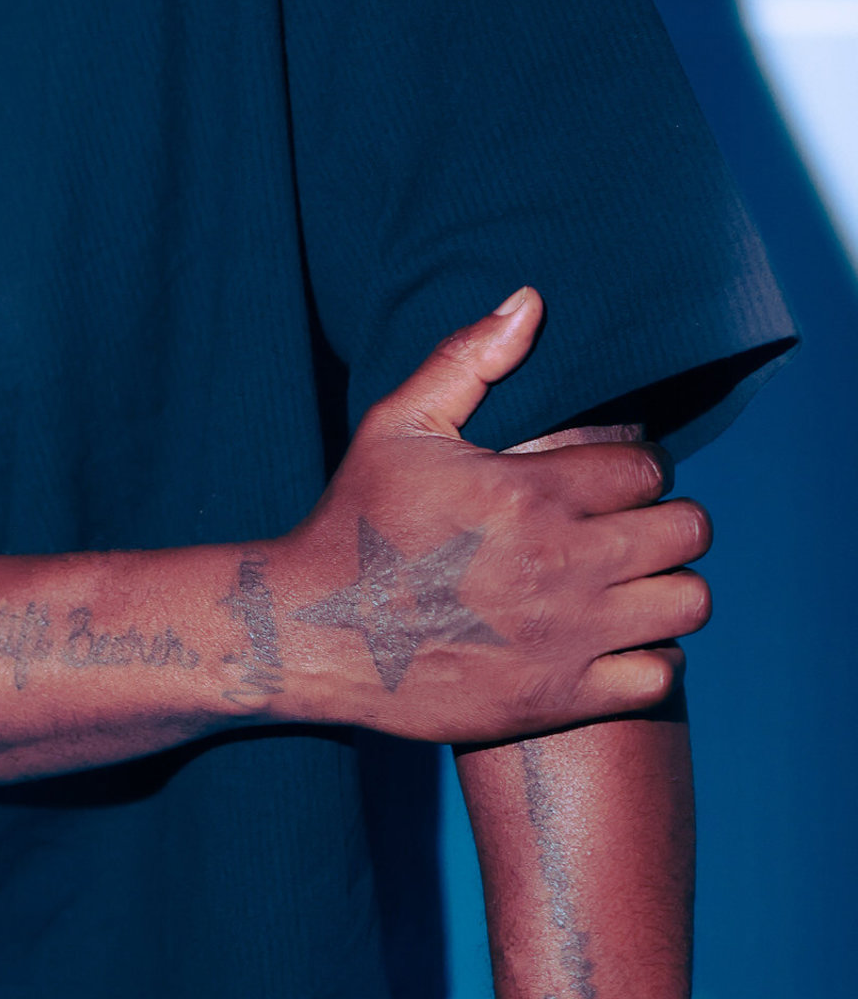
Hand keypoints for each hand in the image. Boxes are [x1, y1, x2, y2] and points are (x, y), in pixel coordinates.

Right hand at [272, 290, 709, 742]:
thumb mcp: (397, 425)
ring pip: (687, 602)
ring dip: (667, 587)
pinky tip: (613, 638)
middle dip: (666, 522)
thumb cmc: (355, 521)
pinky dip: (650, 656)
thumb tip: (531, 301)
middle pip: (687, 531)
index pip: (648, 468)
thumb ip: (467, 360)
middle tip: (630, 529)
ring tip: (630, 582)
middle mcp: (559, 562)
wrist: (310, 632)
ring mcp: (565, 635)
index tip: (611, 483)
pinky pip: (659, 675)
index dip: (637, 469)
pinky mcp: (559, 696)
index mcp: (527, 491)